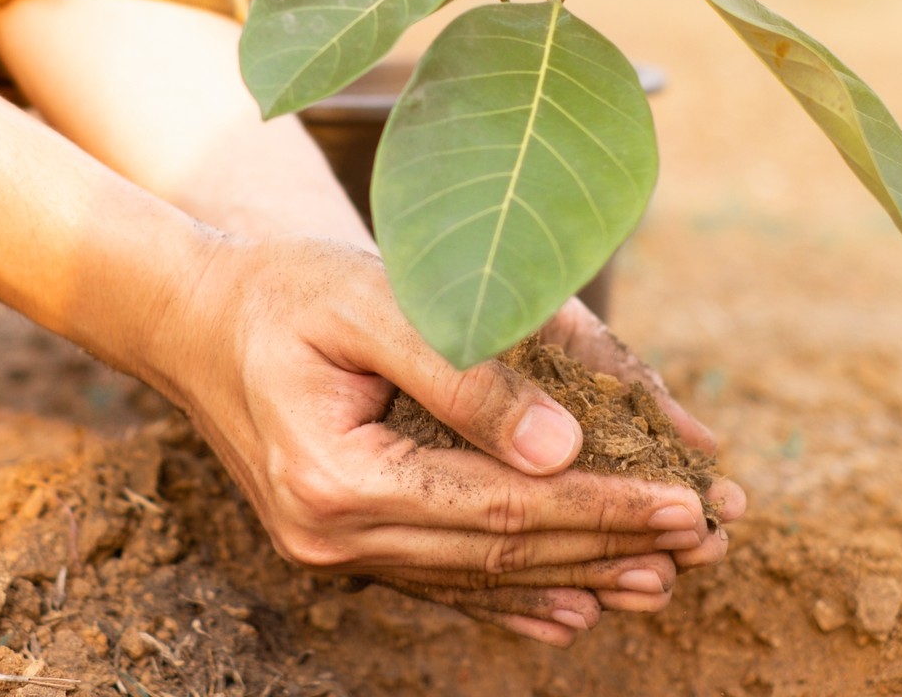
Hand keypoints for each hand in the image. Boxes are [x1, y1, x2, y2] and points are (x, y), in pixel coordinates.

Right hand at [134, 235, 717, 646]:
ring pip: (479, 575)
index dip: (603, 504)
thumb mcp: (374, 302)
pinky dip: (513, 599)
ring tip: (669, 574)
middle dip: (613, 542)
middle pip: (499, 553)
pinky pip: (441, 583)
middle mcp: (330, 534)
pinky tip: (574, 611)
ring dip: (579, 574)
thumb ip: (468, 372)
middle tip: (709, 535)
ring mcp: (331, 551)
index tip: (688, 498)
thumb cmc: (284, 290)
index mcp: (336, 474)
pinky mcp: (340, 545)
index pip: (500, 506)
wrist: (192, 318)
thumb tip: (564, 445)